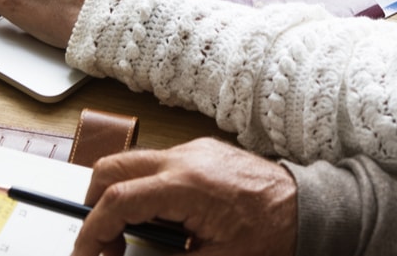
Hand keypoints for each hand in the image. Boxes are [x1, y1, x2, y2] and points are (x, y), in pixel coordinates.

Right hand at [73, 138, 297, 255]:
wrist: (309, 207)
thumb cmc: (272, 234)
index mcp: (184, 186)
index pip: (116, 201)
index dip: (92, 231)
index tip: (86, 254)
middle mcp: (184, 158)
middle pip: (112, 169)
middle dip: (95, 205)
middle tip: (103, 243)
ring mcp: (194, 150)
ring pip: (133, 163)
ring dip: (121, 196)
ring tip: (135, 236)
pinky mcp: (203, 151)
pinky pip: (158, 163)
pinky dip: (146, 188)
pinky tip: (164, 219)